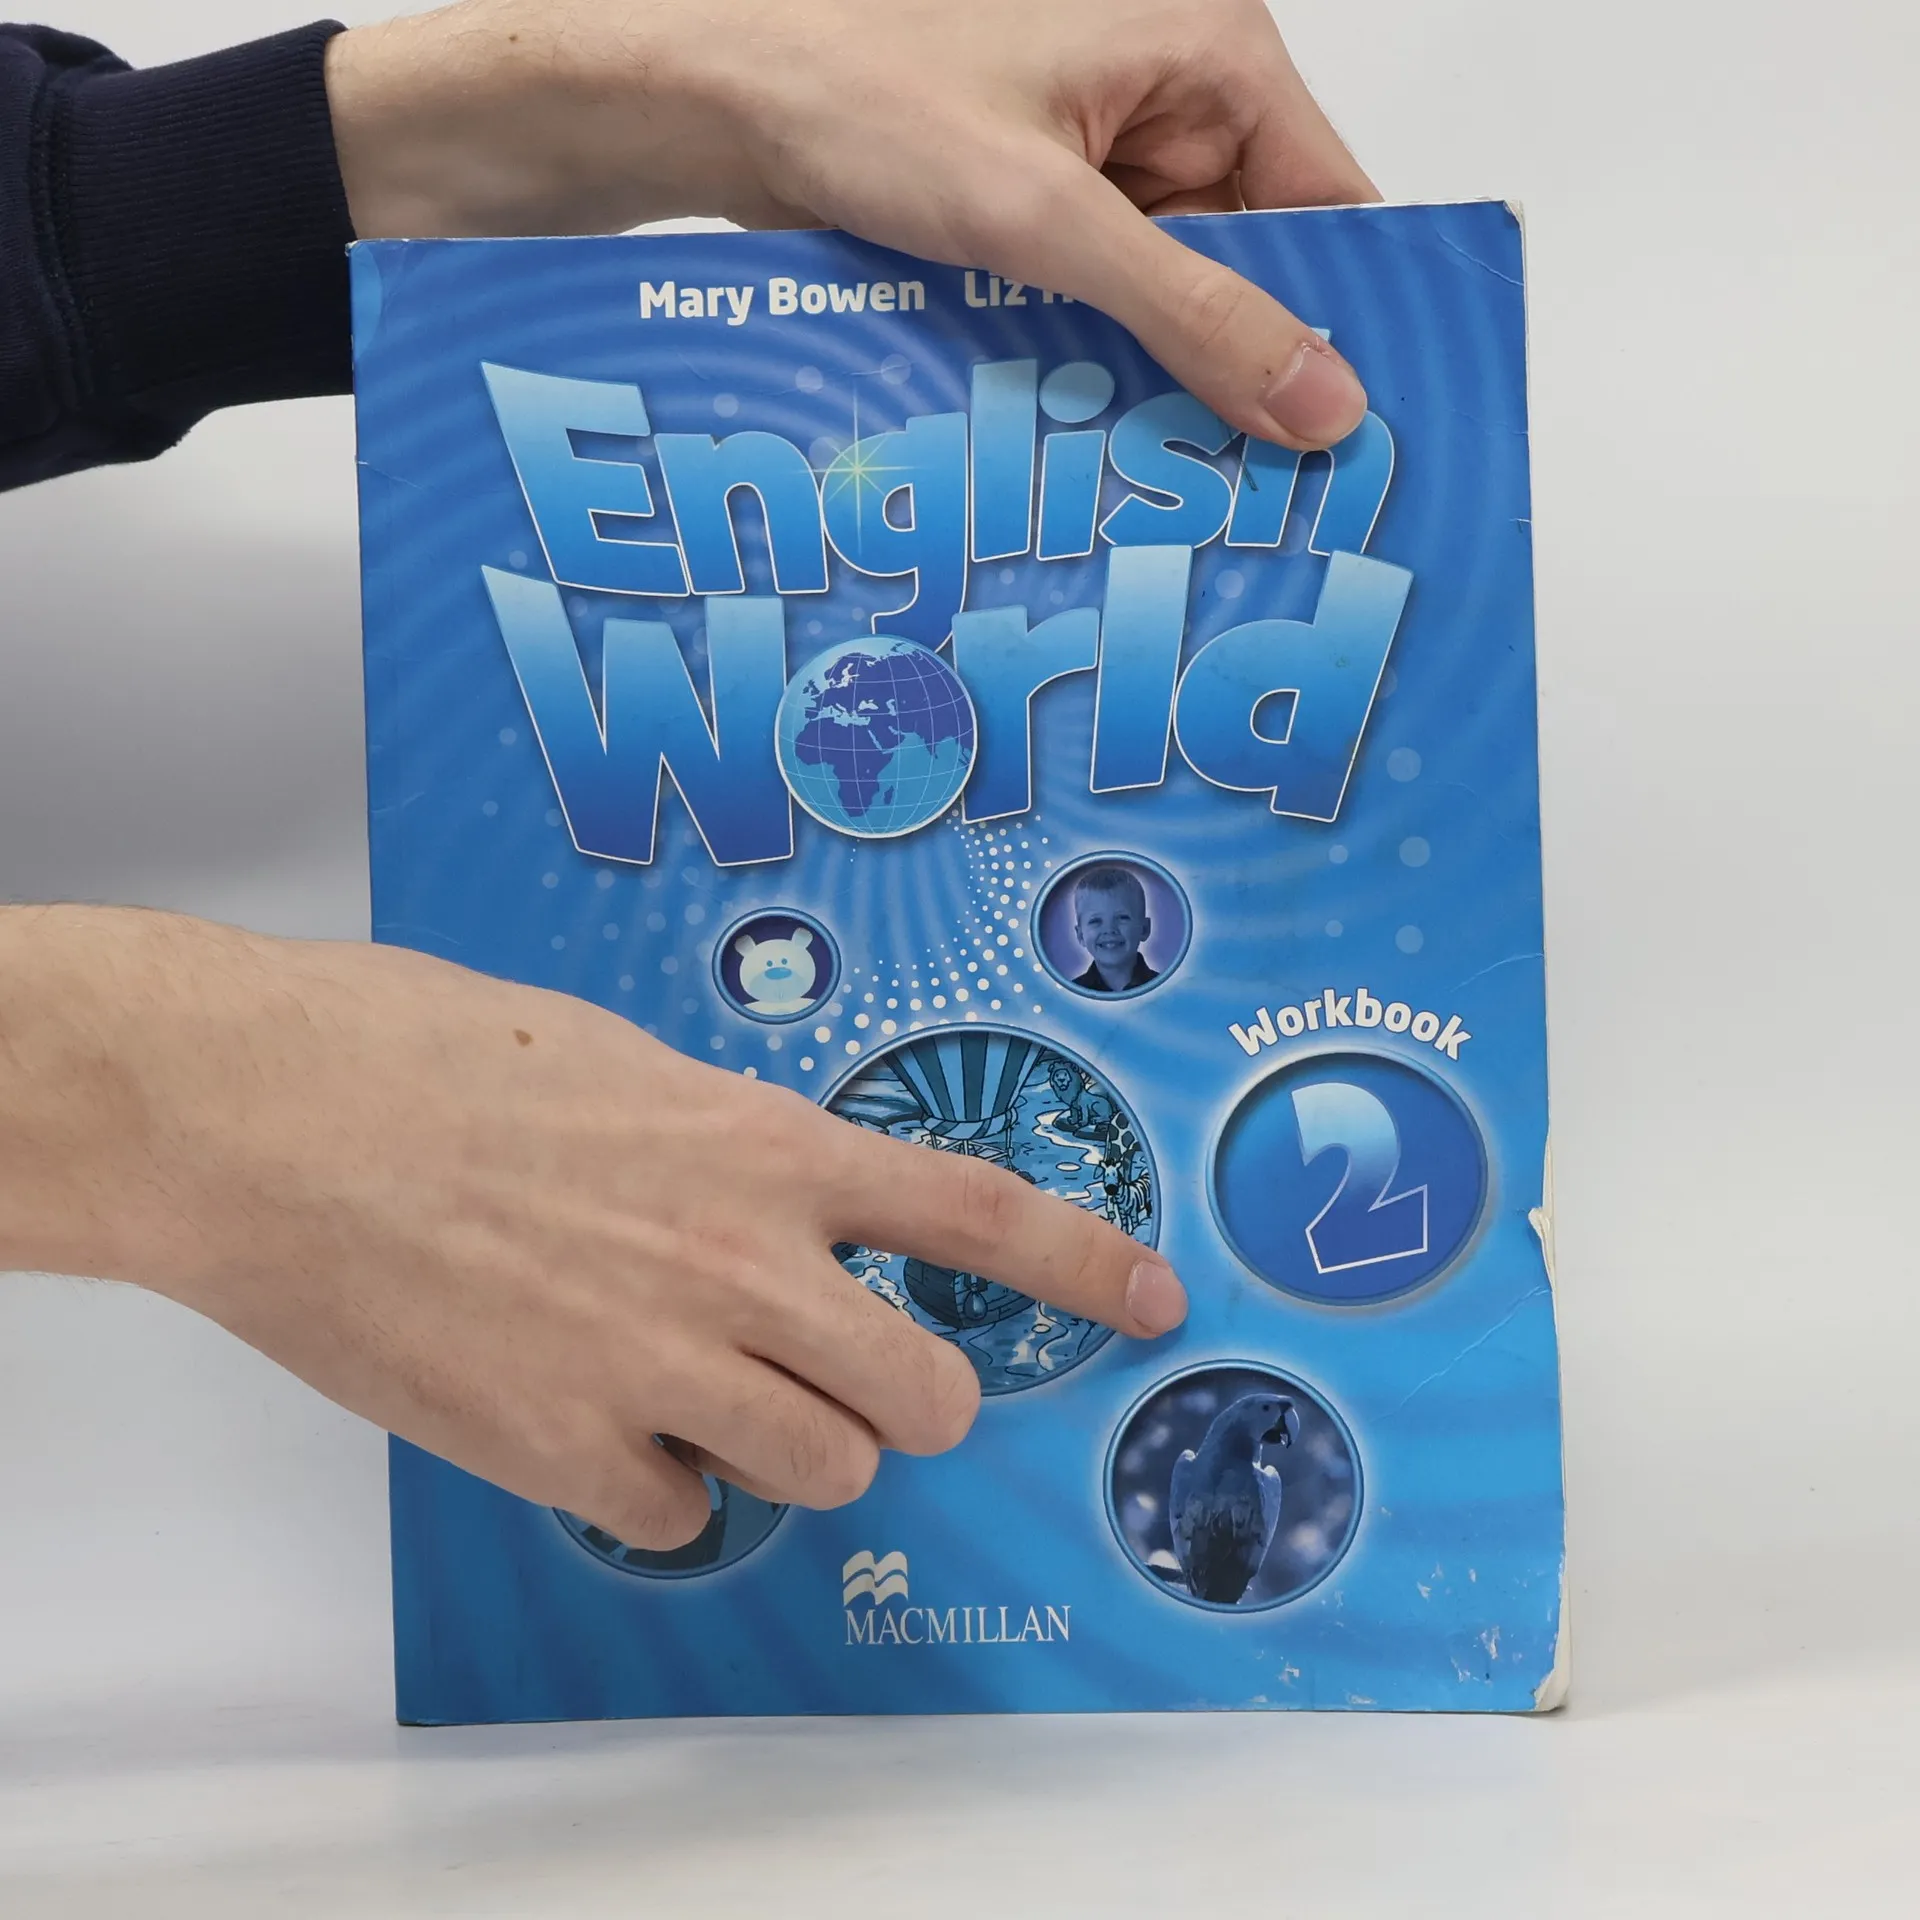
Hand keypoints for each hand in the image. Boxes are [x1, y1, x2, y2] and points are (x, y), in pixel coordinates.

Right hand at [0, 908, 1183, 1546]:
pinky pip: (684, 1518)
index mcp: (765, 1148)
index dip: (1084, 1266)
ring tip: (689, 1388)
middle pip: (923, 1401)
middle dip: (901, 1401)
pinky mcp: (569, 1452)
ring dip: (784, 1446)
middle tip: (839, 1376)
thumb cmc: (428, 1055)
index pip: (978, 1216)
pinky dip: (656, 1488)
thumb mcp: (621, 1066)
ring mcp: (664, 1369)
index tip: (1151, 1300)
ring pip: (825, 1473)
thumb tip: (771, 1202)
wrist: (273, 1119)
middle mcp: (744, 1266)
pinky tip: (587, 1422)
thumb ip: (725, 1146)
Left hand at [326, 0, 1377, 448]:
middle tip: (1250, 484)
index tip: (1350, 435)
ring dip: (1160, 373)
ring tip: (1164, 469)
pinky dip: (1095, 359)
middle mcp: (1164, 93)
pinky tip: (1086, 425)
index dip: (1346, 321)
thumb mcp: (1050, 218)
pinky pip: (1101, 296)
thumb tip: (1320, 397)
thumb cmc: (855, 90)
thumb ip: (1196, 313)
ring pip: (1173, 290)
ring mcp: (1096, 152)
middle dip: (1242, 365)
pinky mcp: (1035, 202)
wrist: (709, 96)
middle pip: (1256, 258)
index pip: (1335, 201)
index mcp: (1206, 46)